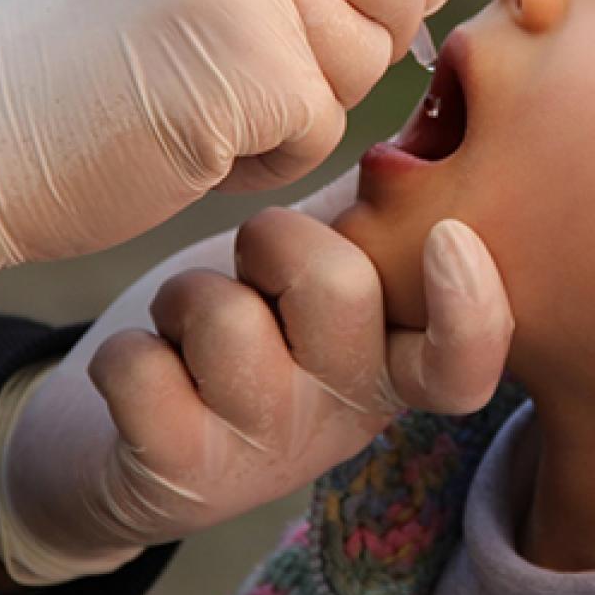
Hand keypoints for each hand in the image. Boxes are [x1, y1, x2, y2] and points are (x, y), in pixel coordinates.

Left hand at [0, 170, 512, 585]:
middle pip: (338, 283)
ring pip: (225, 316)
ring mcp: (269, 450)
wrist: (127, 447)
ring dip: (183, 298)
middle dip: (271, 240)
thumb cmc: (243, 324)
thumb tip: (424, 119)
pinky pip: (140, 367)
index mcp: (396, 360)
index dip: (471, 306)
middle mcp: (348, 413)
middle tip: (250, 269)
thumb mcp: (318, 269)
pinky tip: (143, 374)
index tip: (447, 236)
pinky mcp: (184, 476)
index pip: (466, 360)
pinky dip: (123, 353)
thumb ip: (375, 209)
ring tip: (187, 328)